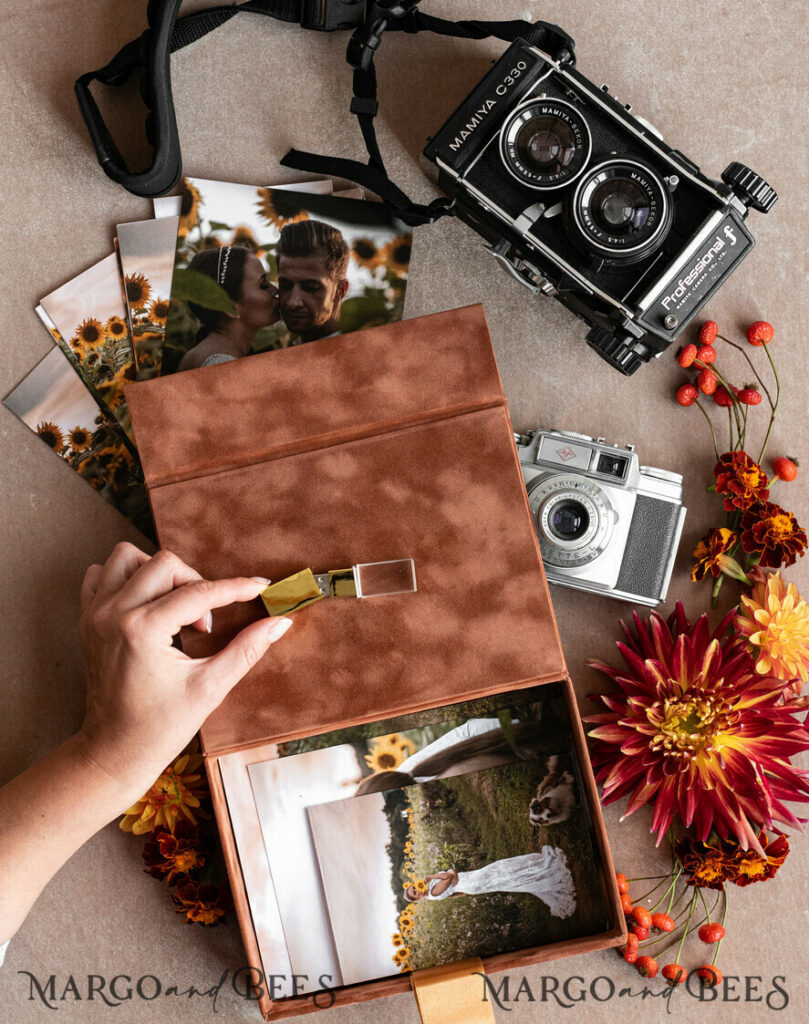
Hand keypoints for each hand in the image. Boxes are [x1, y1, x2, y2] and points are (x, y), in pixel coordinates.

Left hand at [75, 542, 290, 803]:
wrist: (113, 753)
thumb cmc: (159, 728)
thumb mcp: (210, 688)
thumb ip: (247, 649)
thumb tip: (280, 622)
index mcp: (143, 631)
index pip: (200, 593)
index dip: (237, 588)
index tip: (261, 586)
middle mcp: (113, 615)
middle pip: (165, 564)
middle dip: (196, 584)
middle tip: (205, 623)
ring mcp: (94, 615)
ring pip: (127, 557)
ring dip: (158, 573)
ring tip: (174, 605)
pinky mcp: (86, 620)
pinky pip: (100, 574)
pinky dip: (126, 578)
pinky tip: (146, 603)